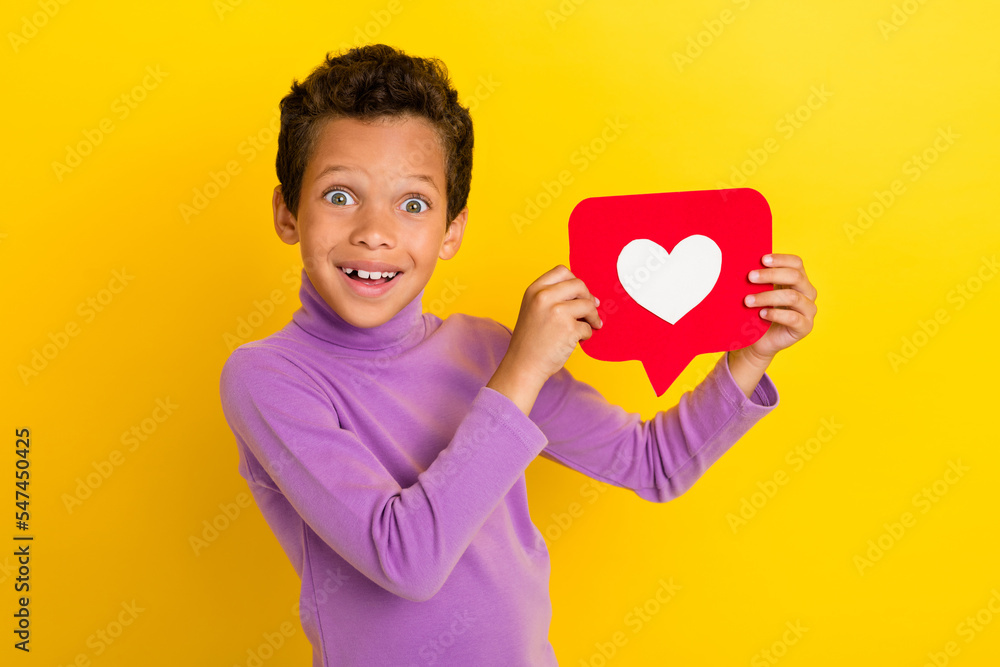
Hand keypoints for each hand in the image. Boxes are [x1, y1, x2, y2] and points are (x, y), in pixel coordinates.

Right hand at [502, 265, 601, 388]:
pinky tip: (576, 341)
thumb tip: (589, 296)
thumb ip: (552, 297)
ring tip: (589, 326)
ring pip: (588, 305)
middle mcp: (544, 297)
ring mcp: (557, 312)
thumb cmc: (530, 341)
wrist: (523, 365)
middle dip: (588, 298)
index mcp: (534, 290)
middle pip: (579, 284)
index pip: (562, 271)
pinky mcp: (569, 328)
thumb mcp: (533, 309)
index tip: (579, 294)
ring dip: (592, 317)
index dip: (574, 281)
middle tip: (590, 311)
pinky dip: (586, 335)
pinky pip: (588, 326)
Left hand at [740, 253, 816, 363]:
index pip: (796, 263)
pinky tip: (761, 314)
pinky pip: (793, 318)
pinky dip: (775, 314)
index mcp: (798, 280)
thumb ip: (759, 278)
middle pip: (795, 276)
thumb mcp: (759, 291)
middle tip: (750, 277)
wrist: (757, 340)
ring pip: (793, 297)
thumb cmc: (757, 311)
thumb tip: (744, 261)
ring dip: (767, 297)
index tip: (761, 259)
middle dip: (770, 275)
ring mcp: (809, 310)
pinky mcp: (805, 327)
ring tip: (748, 301)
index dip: (780, 259)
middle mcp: (807, 292)